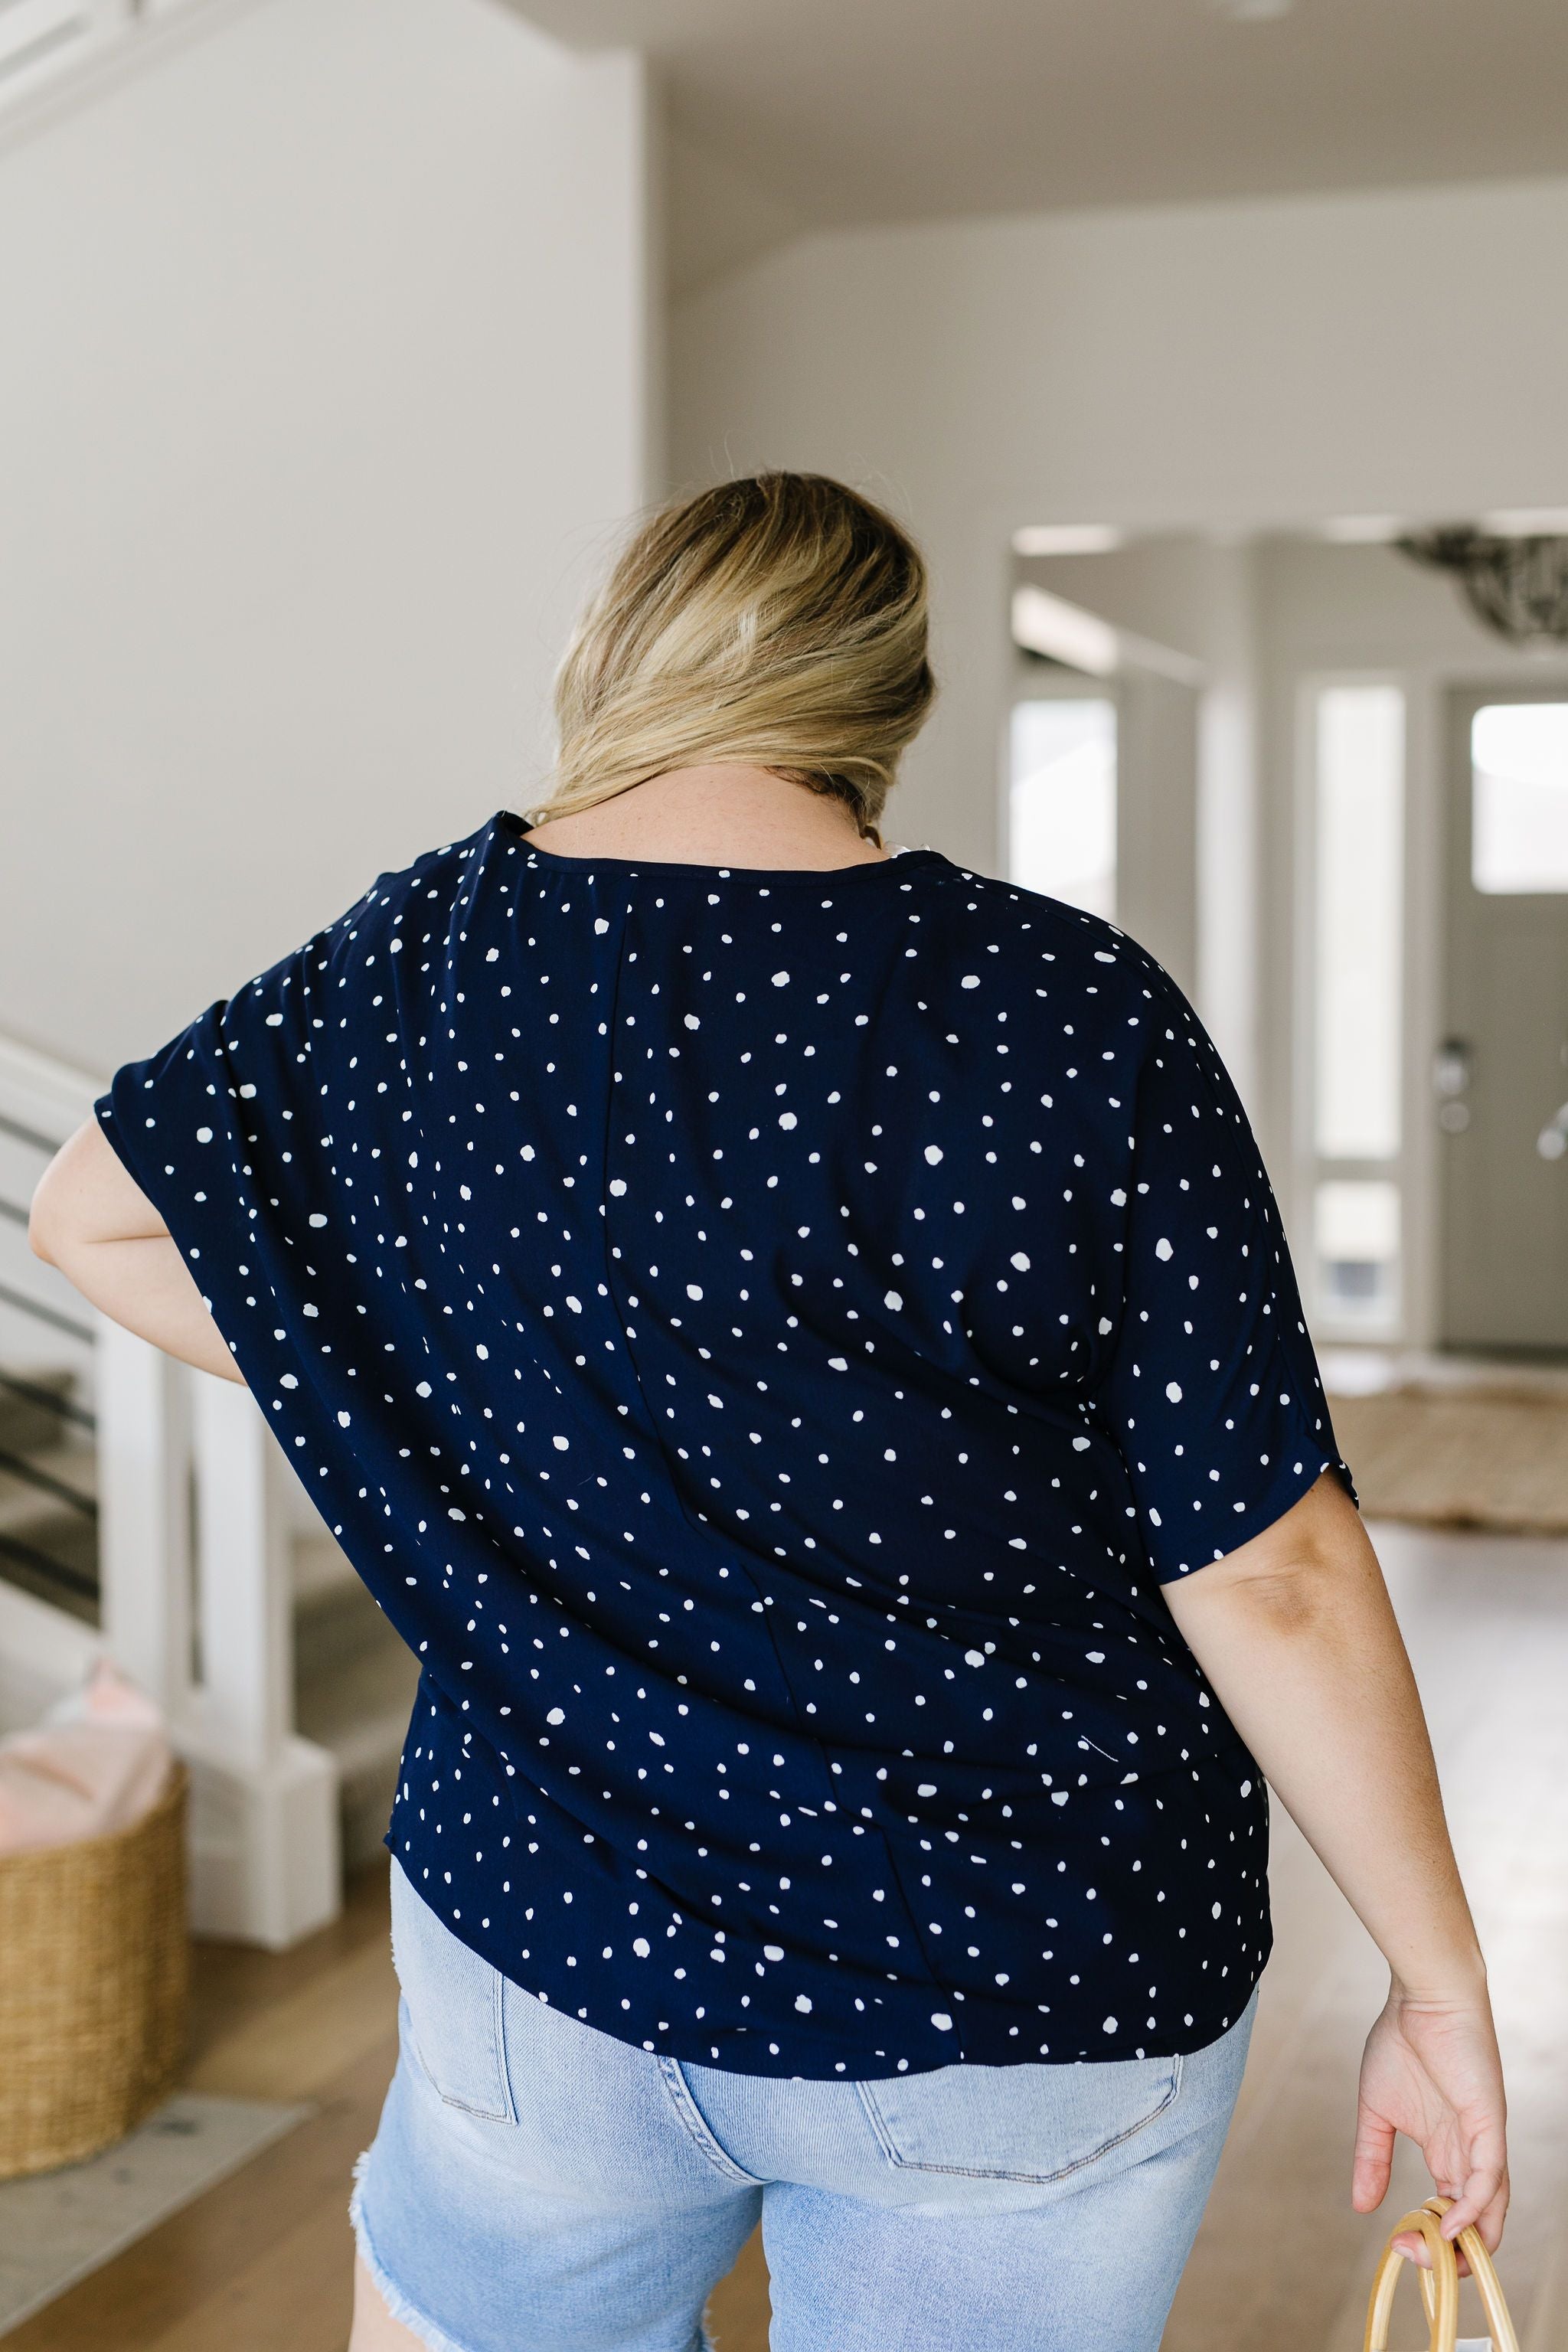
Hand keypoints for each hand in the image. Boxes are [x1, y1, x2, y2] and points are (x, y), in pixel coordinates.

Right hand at [1353, 1984, 1508, 2270]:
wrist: (1421, 1997)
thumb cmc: (1402, 2042)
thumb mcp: (1376, 2110)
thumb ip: (1372, 2158)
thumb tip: (1360, 2205)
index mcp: (1446, 2152)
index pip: (1451, 2216)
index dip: (1430, 2241)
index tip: (1397, 2245)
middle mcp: (1469, 2155)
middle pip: (1476, 2227)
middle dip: (1449, 2256)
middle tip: (1411, 2256)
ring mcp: (1482, 2143)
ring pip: (1491, 2213)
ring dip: (1465, 2243)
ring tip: (1432, 2253)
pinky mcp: (1490, 2126)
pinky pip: (1490, 2179)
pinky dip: (1474, 2209)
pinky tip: (1450, 2224)